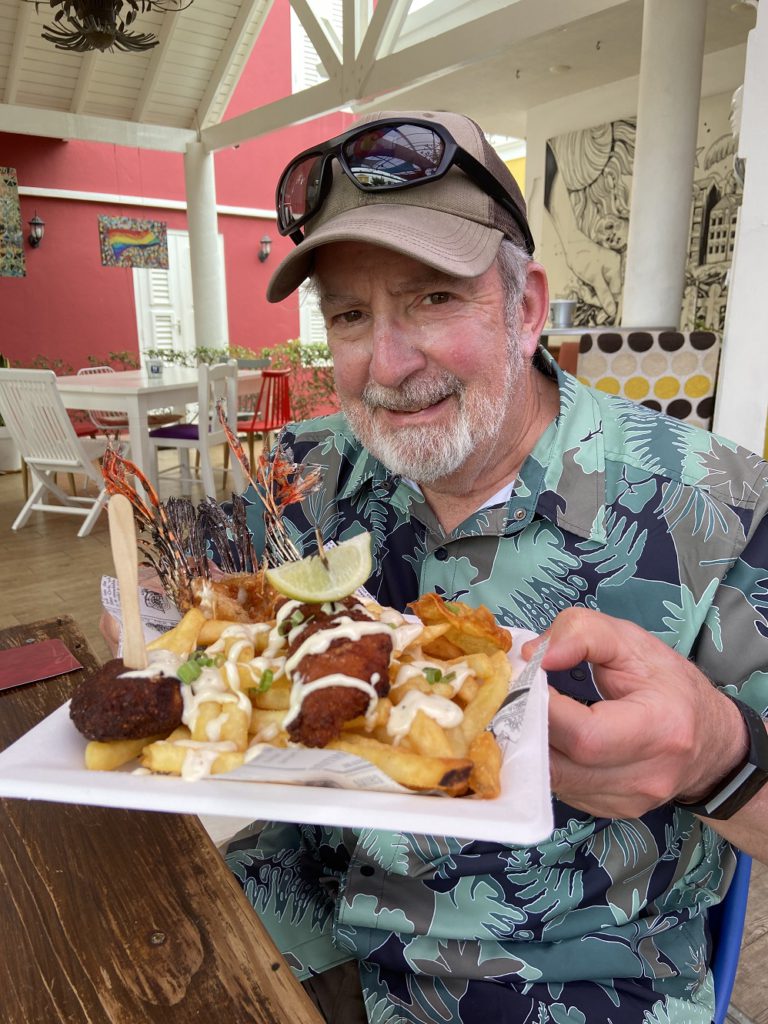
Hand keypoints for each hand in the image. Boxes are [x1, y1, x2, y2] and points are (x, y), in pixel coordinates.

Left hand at [521, 608, 748, 818]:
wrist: (712, 742)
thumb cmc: (671, 686)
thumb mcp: (633, 642)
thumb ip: (582, 633)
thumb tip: (534, 654)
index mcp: (661, 729)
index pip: (585, 733)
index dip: (544, 708)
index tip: (524, 679)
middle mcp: (646, 776)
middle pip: (563, 765)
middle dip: (527, 728)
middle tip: (514, 697)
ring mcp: (629, 801)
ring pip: (554, 782)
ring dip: (530, 747)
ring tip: (528, 714)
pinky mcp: (612, 813)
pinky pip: (562, 790)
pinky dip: (546, 763)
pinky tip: (550, 737)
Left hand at [562, 236, 621, 319]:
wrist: (571, 245)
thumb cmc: (582, 257)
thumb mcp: (594, 278)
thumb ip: (604, 294)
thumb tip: (612, 310)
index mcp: (616, 268)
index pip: (616, 292)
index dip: (608, 303)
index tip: (601, 314)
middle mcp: (613, 269)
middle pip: (609, 292)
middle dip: (597, 297)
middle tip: (586, 294)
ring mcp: (605, 270)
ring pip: (601, 290)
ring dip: (591, 293)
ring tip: (582, 288)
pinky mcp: (597, 272)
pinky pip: (596, 285)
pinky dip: (588, 288)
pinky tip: (582, 286)